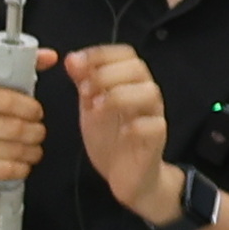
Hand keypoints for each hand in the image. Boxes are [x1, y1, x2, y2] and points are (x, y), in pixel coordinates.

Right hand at [0, 69, 43, 208]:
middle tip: (38, 132)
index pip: (7, 99)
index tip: (36, 112)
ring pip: (14, 150)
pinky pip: (7, 169)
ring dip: (32, 151)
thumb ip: (19, 73)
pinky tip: (21, 163)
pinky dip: (21, 167)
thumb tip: (51, 56)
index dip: (30, 108)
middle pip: (14, 127)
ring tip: (32, 149)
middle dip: (35, 131)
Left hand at [67, 40, 177, 220]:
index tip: (74, 62)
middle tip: (84, 89)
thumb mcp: (90, 107)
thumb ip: (84, 83)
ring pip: (149, 92)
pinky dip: (134, 124)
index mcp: (129, 81)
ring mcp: (154, 115)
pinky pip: (153, 125)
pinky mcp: (157, 139)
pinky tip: (119, 131)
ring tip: (97, 107)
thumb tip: (71, 58)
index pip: (124, 53)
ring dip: (119, 95)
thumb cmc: (111, 138)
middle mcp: (145, 93)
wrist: (126, 176)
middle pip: (137, 68)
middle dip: (107, 73)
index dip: (100, 54)